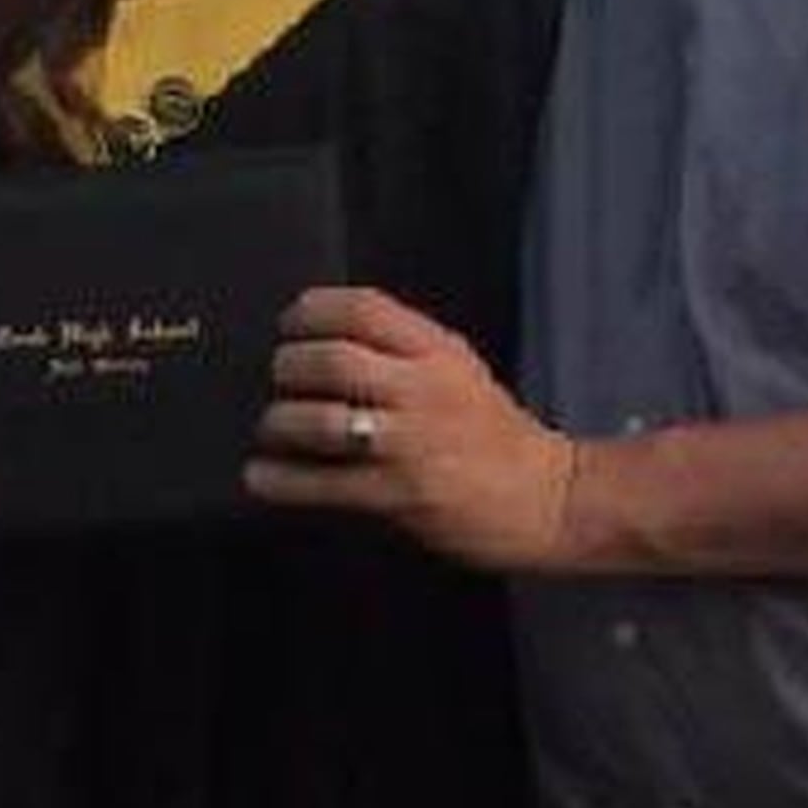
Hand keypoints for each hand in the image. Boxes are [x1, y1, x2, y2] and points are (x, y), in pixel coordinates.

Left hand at [245, 286, 580, 571]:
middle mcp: (423, 392)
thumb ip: (402, 349)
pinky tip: (259, 476)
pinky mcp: (400, 496)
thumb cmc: (495, 433)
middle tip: (278, 377)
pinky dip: (282, 480)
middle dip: (289, 366)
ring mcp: (411, 446)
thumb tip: (324, 336)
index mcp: (438, 353)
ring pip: (323, 422)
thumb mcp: (458, 369)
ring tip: (270, 427)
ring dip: (280, 423)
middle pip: (333, 360)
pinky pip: (325, 485)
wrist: (548, 498)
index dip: (313, 310)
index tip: (289, 323)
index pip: (364, 308)